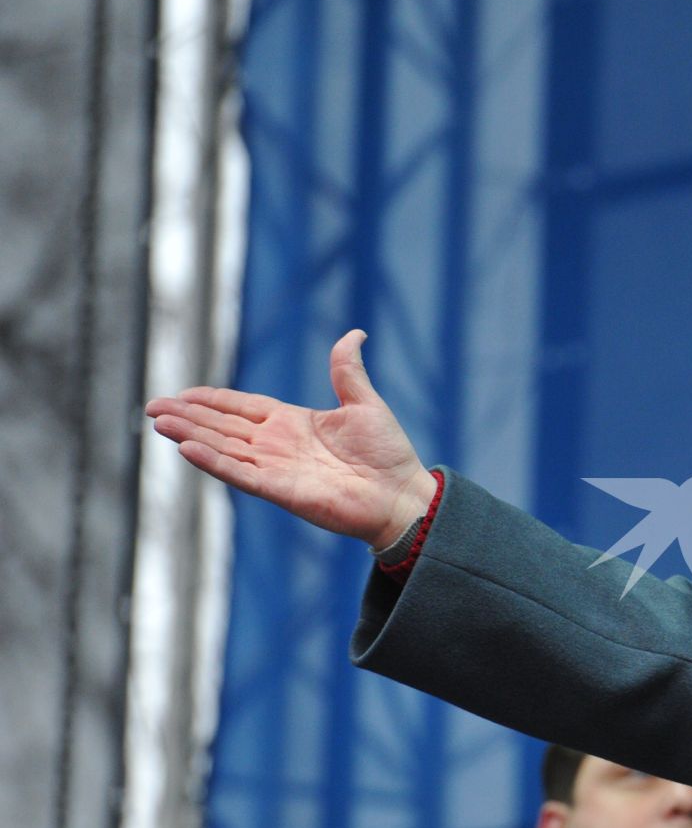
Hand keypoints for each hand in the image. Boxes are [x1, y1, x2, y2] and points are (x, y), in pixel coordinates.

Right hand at [146, 330, 438, 547]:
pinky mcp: (281, 490)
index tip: (181, 393)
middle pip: (222, 427)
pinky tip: (187, 449)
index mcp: (292, 423)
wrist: (403, 494)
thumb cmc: (388, 454)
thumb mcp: (364, 403)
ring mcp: (276, 468)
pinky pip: (240, 473)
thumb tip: (355, 333)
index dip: (211, 400)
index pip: (241, 408)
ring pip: (223, 448)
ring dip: (191, 435)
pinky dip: (214, 462)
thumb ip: (347, 370)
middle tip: (152, 406)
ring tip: (159, 422)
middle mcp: (277, 445)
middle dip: (188, 416)